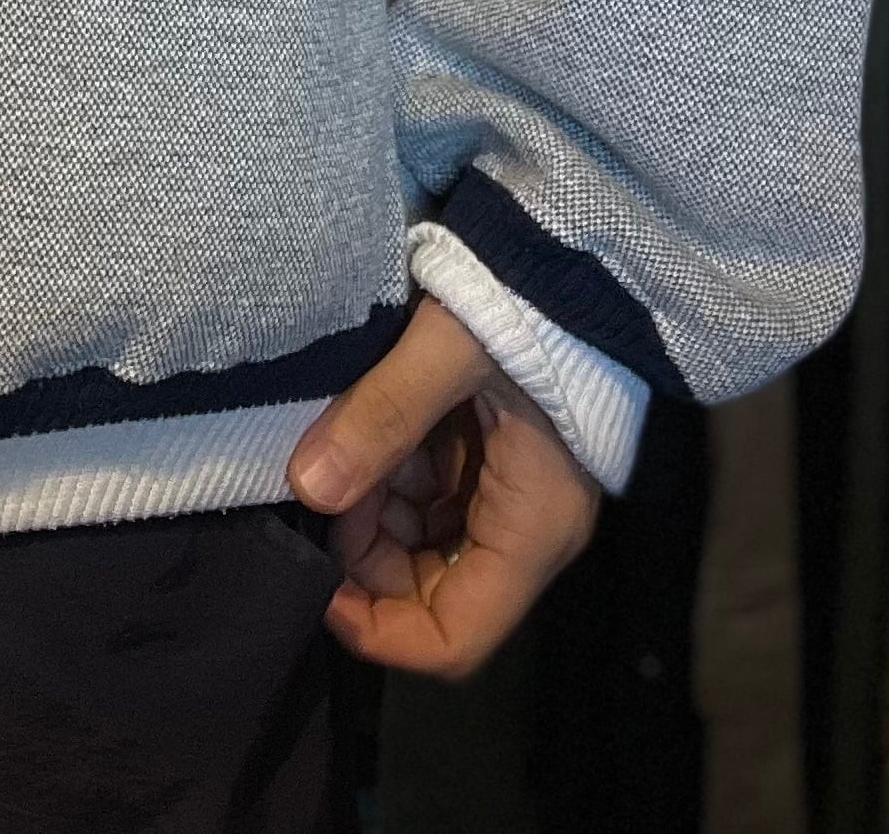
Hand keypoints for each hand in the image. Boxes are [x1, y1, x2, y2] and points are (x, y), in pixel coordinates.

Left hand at [285, 295, 599, 677]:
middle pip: (426, 592)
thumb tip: (308, 487)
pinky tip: (363, 418)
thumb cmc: (530, 305)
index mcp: (531, 530)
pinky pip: (425, 492)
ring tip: (339, 434)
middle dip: (362, 551)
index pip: (452, 639)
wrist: (580, 249)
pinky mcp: (489, 456)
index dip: (377, 629)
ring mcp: (505, 492)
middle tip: (322, 476)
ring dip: (367, 504)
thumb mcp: (449, 351)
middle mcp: (522, 529)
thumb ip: (382, 415)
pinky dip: (384, 469)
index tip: (313, 577)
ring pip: (416, 539)